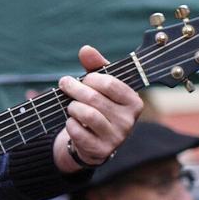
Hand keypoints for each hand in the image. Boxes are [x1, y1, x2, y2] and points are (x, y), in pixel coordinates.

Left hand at [53, 44, 143, 173]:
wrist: (92, 141)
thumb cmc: (98, 106)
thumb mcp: (99, 85)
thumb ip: (95, 66)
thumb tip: (86, 49)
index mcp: (134, 102)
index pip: (110, 83)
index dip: (91, 78)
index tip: (83, 78)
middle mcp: (129, 120)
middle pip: (94, 98)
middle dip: (74, 89)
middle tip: (64, 84)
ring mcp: (116, 137)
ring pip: (87, 115)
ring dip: (72, 107)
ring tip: (70, 105)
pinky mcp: (101, 150)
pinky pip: (78, 132)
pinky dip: (70, 124)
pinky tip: (71, 121)